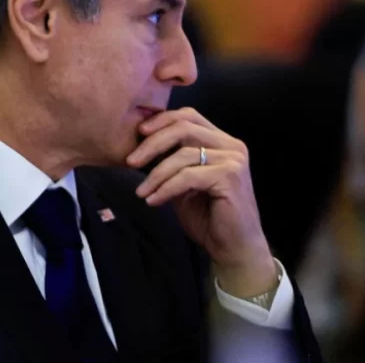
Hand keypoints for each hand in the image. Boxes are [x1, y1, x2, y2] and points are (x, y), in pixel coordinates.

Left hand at [127, 108, 278, 298]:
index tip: (139, 133)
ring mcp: (233, 160)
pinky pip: (187, 176)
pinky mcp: (229, 177)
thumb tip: (143, 145)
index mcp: (222, 141)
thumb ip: (173, 162)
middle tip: (130, 161)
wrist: (234, 248)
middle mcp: (231, 145)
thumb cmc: (209, 217)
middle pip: (183, 128)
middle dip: (152, 143)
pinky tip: (154, 200)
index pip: (189, 116)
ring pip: (182, 154)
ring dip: (156, 174)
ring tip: (141, 191)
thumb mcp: (185, 183)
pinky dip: (166, 188)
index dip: (162, 120)